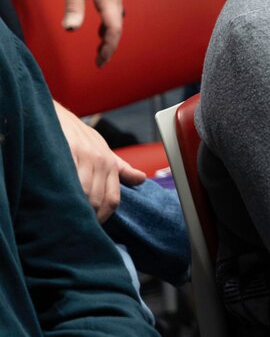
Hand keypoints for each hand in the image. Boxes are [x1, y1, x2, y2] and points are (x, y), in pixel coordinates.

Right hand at [53, 100, 145, 222]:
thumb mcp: (103, 150)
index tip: (92, 226)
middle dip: (86, 216)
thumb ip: (121, 169)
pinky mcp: (67, 151)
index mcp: (110, 164)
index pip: (113, 199)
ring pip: (83, 193)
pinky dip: (63, 193)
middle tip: (74, 224)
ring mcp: (84, 156)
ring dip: (75, 208)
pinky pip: (68, 178)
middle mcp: (100, 161)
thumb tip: (142, 180)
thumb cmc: (79, 136)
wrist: (55, 115)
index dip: (103, 216)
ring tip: (64, 217)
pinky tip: (57, 200)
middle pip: (97, 200)